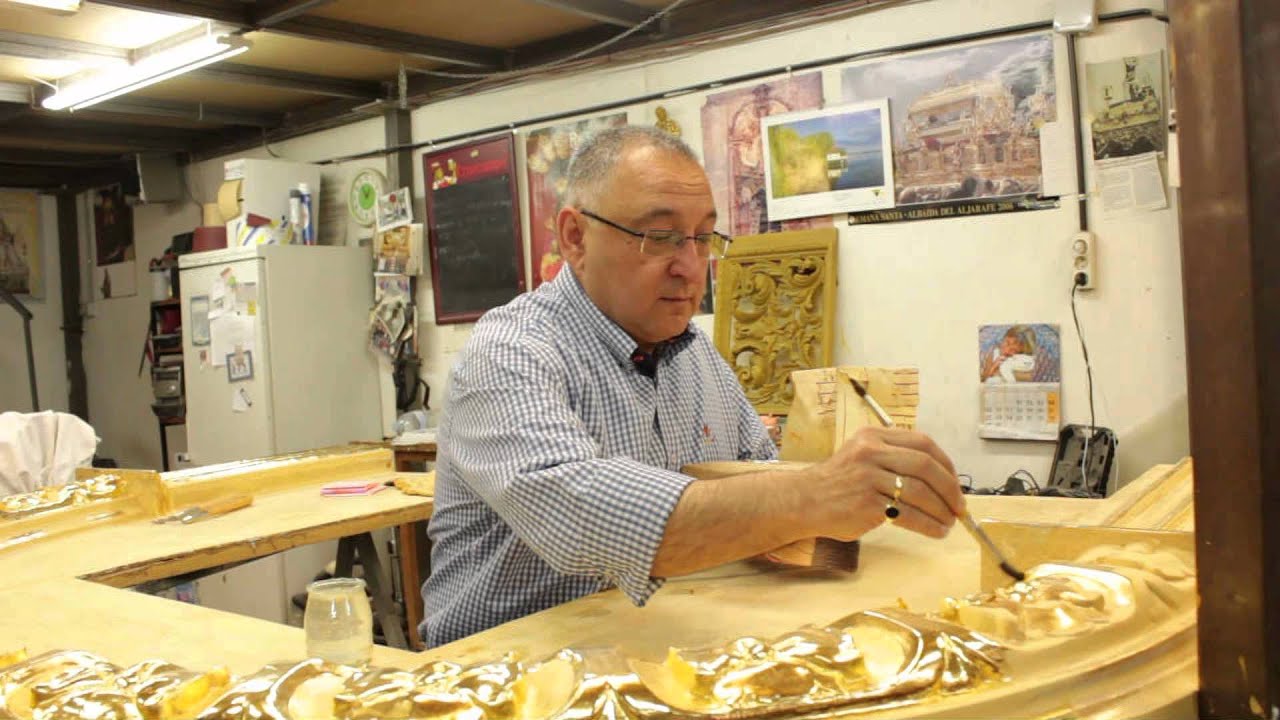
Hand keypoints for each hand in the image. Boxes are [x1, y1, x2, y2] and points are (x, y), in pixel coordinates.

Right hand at [803, 426, 964, 540]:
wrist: (803, 501)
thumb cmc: (837, 483)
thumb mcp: (861, 456)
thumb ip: (893, 458)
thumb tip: (939, 480)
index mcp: (873, 436)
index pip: (923, 443)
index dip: (947, 464)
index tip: (955, 483)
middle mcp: (871, 452)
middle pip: (926, 466)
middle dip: (950, 488)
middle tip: (959, 507)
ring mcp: (868, 478)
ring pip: (920, 492)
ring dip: (941, 510)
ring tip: (949, 523)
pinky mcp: (867, 504)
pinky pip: (908, 514)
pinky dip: (928, 525)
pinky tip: (936, 531)